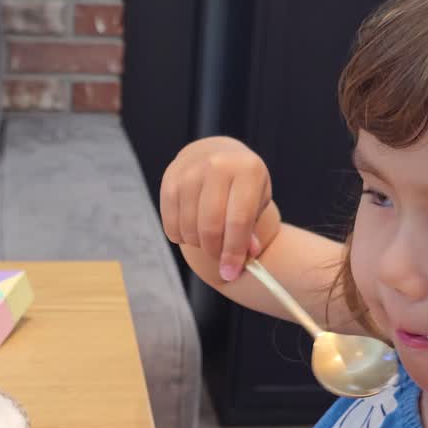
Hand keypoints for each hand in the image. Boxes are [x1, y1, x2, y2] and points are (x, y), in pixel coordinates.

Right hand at [160, 136, 271, 281]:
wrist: (216, 153)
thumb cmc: (242, 184)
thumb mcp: (257, 201)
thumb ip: (252, 230)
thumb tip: (244, 258)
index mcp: (247, 170)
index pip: (238, 220)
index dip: (234, 252)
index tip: (231, 273)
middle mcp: (217, 165)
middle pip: (211, 227)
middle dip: (215, 251)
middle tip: (220, 256)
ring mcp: (190, 170)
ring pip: (189, 227)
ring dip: (198, 244)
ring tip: (208, 239)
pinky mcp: (169, 179)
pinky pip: (171, 223)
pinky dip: (181, 236)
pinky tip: (192, 230)